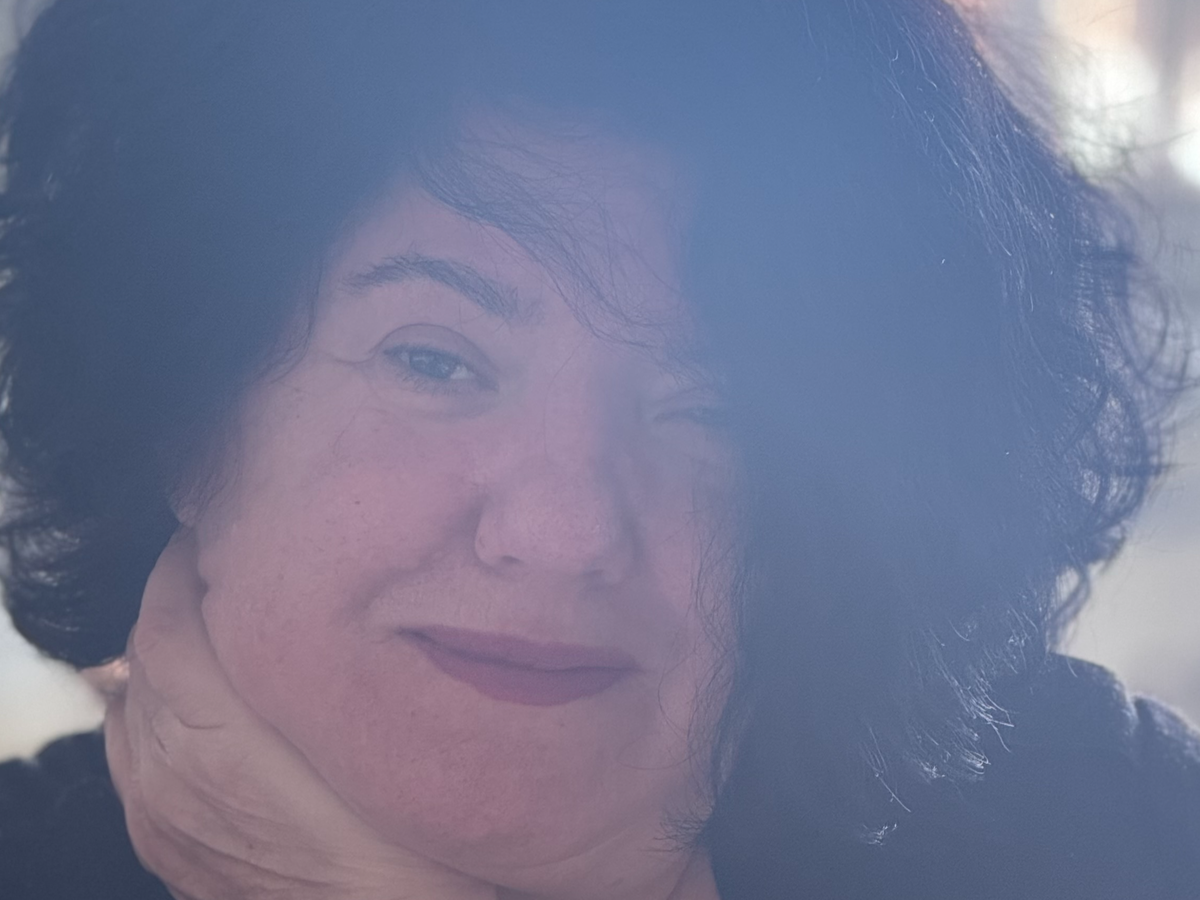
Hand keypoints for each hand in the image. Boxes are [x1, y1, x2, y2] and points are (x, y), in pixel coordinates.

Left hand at [103, 530, 497, 899]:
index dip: (181, 566)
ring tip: (212, 631)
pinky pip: (128, 752)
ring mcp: (157, 811)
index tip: (212, 534)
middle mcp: (169, 770)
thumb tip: (280, 602)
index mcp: (214, 735)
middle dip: (175, 601)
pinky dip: (147, 710)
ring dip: (160, 656)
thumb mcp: (369, 737)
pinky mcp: (160, 842)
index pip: (164, 620)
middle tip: (226, 571)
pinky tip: (184, 704)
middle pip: (142, 653)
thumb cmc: (398, 842)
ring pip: (129, 702)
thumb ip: (311, 666)